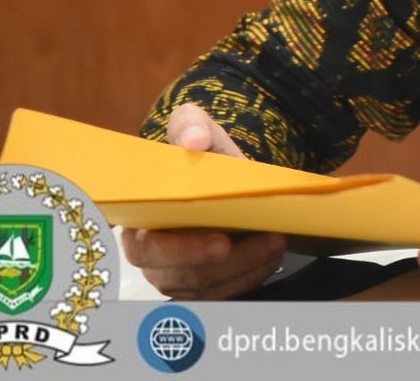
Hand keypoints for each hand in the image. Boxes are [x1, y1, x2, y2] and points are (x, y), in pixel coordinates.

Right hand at [118, 103, 286, 298]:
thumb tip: (194, 139)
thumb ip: (189, 126)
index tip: (222, 242)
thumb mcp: (194, 129)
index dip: (182, 251)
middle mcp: (152, 256)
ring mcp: (176, 275)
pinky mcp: (201, 286)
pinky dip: (252, 276)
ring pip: (208, 288)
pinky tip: (272, 256)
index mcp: (140, 220)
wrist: (222, 175)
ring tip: (279, 241)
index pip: (147, 248)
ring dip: (249, 266)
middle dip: (229, 263)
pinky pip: (224, 293)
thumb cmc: (201, 156)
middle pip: (182, 275)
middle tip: (268, 240)